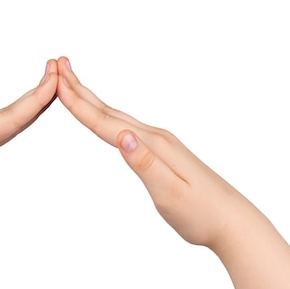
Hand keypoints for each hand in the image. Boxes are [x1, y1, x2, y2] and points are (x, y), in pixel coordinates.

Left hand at [0, 59, 58, 243]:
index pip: (3, 119)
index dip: (32, 102)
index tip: (54, 82)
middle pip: (5, 113)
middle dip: (33, 95)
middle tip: (57, 73)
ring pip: (0, 122)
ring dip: (24, 107)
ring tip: (44, 93)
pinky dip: (10, 125)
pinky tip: (14, 124)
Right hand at [55, 57, 251, 248]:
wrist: (233, 222)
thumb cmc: (202, 214)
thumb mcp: (170, 194)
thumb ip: (145, 164)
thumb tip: (123, 136)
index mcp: (153, 145)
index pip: (107, 124)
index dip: (79, 106)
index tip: (57, 85)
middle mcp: (156, 138)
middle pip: (110, 112)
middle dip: (81, 91)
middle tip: (59, 66)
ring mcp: (160, 143)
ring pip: (117, 117)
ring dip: (93, 101)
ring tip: (74, 85)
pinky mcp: (162, 153)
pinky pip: (126, 128)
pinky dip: (108, 118)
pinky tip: (107, 120)